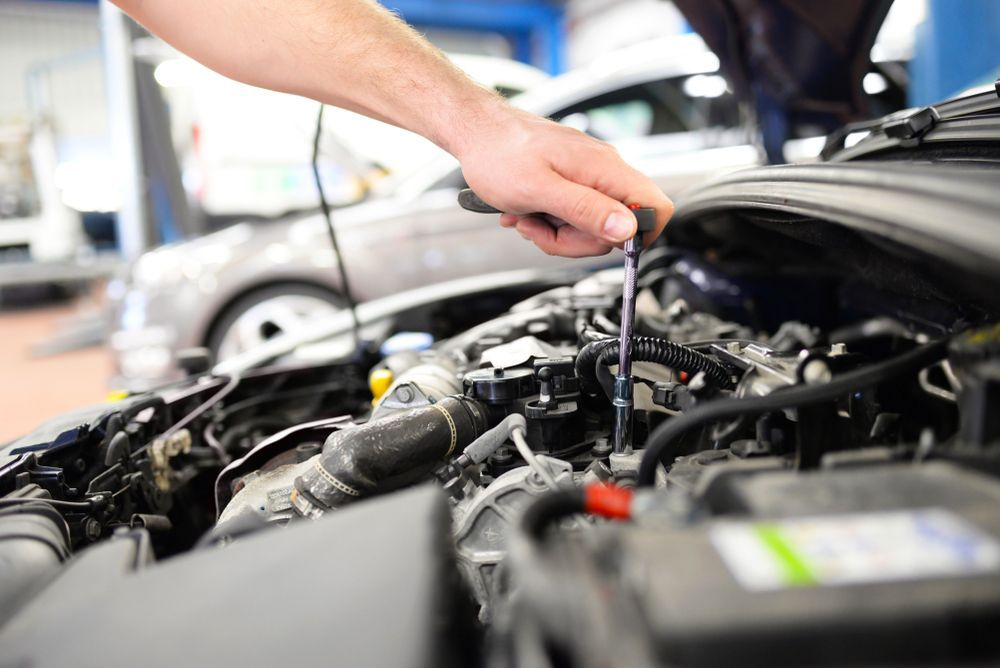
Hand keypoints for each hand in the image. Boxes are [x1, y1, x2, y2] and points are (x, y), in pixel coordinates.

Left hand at [456, 107, 672, 256]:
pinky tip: (528, 212)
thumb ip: (586, 210)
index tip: (602, 243)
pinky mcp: (571, 180)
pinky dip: (550, 222)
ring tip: (528, 218)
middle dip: (577, 240)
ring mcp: (588, 175)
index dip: (639, 236)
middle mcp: (603, 169)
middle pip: (618, 227)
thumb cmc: (500, 154)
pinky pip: (573, 214)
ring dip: (557, 233)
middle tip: (544, 230)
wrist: (475, 132)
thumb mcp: (540, 190)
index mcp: (605, 169)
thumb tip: (626, 229)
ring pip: (592, 225)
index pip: (656, 207)